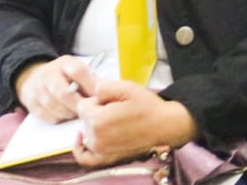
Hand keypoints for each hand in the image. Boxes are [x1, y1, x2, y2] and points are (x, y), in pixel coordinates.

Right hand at [15, 55, 98, 122]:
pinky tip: (64, 114)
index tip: (99, 97)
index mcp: (64, 63)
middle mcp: (48, 74)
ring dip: (69, 114)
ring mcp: (38, 88)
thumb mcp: (78, 71)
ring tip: (76, 113)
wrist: (35, 77)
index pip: (78, 72)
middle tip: (87, 111)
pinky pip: (48, 117)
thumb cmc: (65, 78)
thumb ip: (92, 81)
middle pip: (64, 94)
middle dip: (78, 106)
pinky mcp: (31, 102)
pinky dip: (59, 118)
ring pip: (56, 107)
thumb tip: (107, 95)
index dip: (91, 86)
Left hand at [73, 81, 196, 166]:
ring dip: (93, 126)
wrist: (166, 127)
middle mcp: (97, 140)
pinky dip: (81, 149)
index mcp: (98, 121)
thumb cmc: (147, 107)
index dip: (97, 100)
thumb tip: (92, 95)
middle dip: (96, 112)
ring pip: (86, 133)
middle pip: (84, 119)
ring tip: (113, 122)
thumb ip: (101, 87)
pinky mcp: (108, 160)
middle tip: (116, 111)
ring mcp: (102, 152)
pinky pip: (85, 158)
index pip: (83, 105)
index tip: (112, 102)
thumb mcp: (125, 87)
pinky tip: (83, 139)